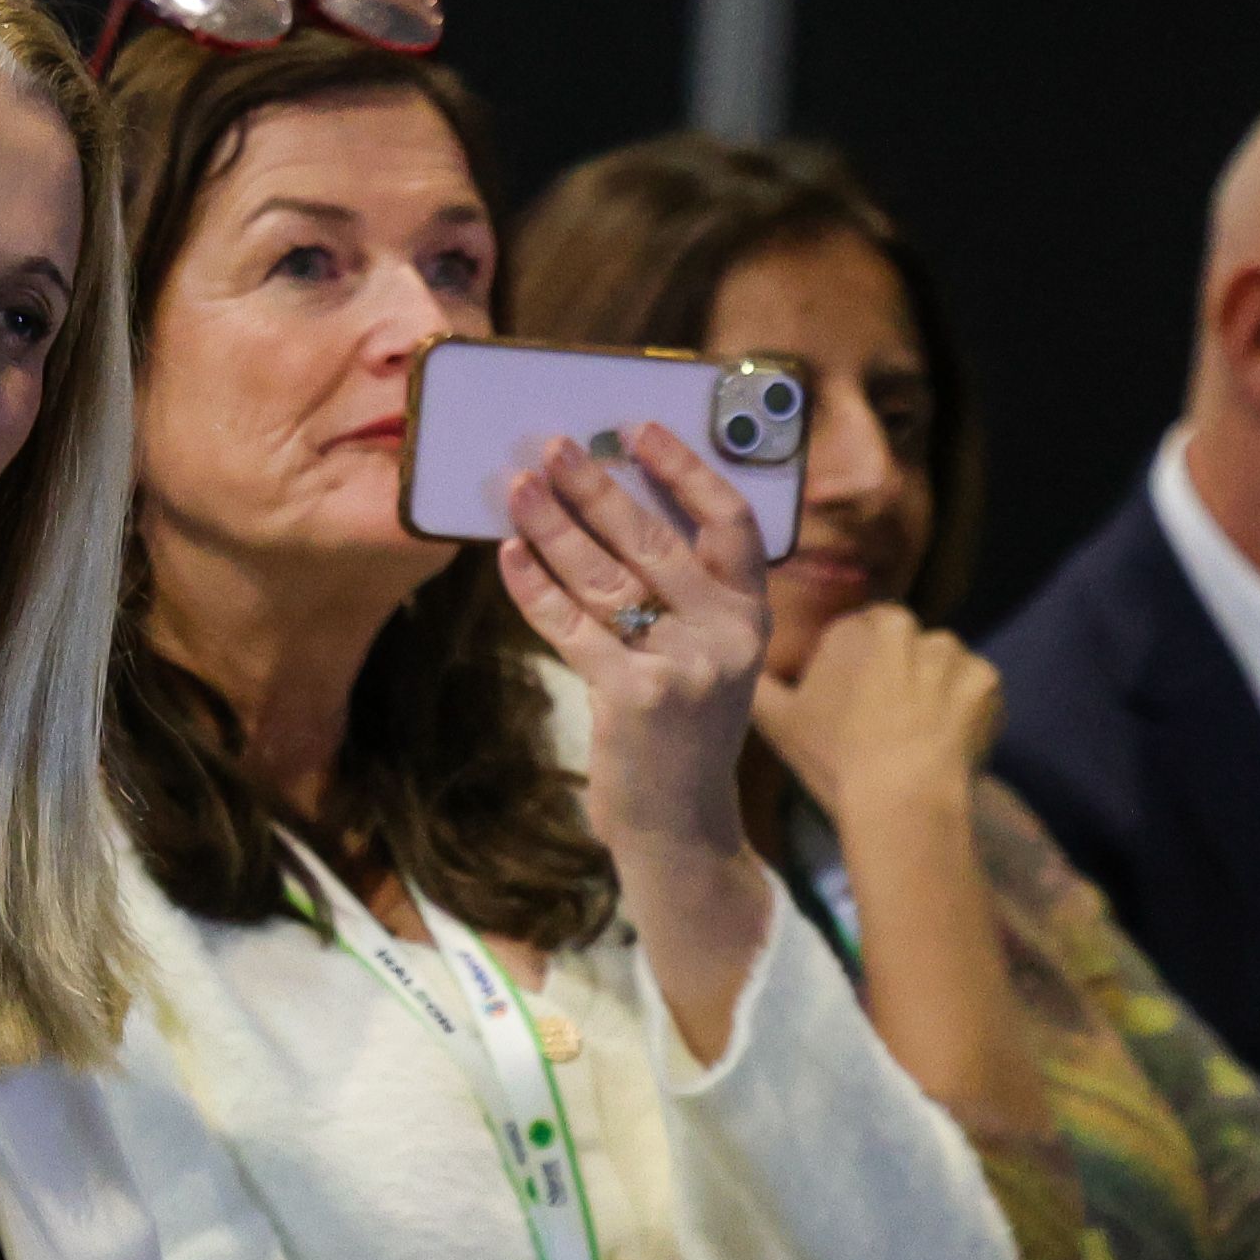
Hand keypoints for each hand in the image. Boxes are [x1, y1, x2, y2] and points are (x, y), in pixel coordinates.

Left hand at [505, 427, 776, 855]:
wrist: (681, 829)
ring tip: (518, 487)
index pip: (730, 522)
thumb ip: (682, 599)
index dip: (685, 469)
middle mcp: (725, 635)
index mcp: (750, 617)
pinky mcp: (632, 697)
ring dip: (554, 525)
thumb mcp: (709, 661)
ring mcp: (682, 667)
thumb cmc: (683, 734)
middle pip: (653, 539)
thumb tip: (609, 514)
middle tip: (553, 447)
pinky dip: (535, 587)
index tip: (639, 430)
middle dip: (597, 486)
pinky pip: (571, 626)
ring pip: (604, 577)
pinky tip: (508, 555)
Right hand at [749, 600, 1002, 824]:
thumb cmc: (835, 758)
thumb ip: (757, 686)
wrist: (903, 798)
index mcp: (859, 628)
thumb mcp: (777, 722)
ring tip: (921, 738)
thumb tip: (736, 664)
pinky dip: (966, 712)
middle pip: (903, 647)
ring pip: (942, 666)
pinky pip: (976, 692)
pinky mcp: (989, 681)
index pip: (857, 637)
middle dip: (898, 675)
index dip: (853, 673)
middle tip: (887, 725)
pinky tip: (948, 743)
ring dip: (934, 691)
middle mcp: (910, 626)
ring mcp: (955, 652)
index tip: (851, 711)